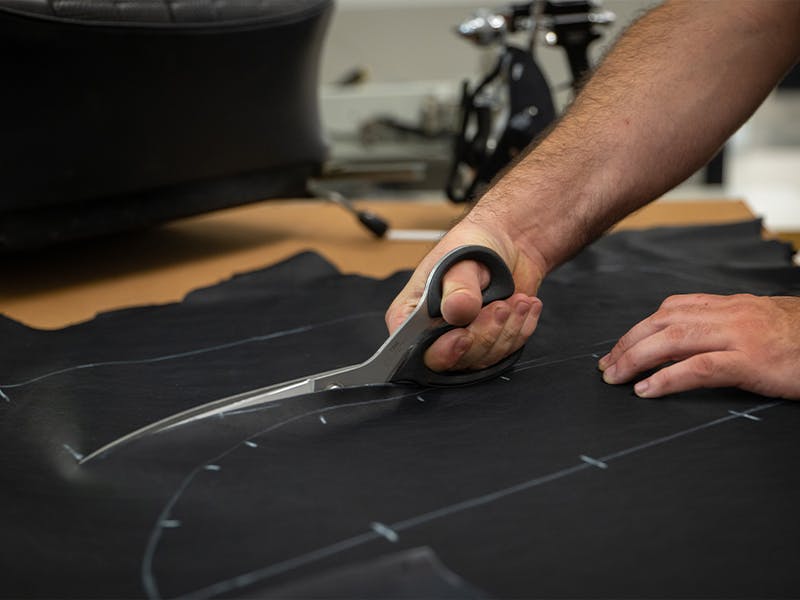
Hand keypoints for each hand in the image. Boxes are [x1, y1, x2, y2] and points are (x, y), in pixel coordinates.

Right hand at [385, 214, 545, 371]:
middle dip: (484, 334)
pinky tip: (524, 305)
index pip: (413, 348)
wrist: (509, 243)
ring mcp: (462, 342)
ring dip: (506, 329)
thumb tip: (457, 310)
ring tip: (517, 300)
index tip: (464, 335)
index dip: (440, 350)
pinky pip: (506, 353)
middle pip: (455, 359)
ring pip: (484, 359)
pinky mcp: (489, 345)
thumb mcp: (461, 260)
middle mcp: (433, 333)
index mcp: (412, 314)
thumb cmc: (473, 245)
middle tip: (500, 305)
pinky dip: (520, 328)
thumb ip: (458, 288)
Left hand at [598, 293, 799, 398]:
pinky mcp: (751, 361)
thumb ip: (727, 328)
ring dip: (635, 358)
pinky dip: (666, 379)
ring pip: (672, 340)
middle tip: (606, 365)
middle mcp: (729, 314)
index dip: (640, 326)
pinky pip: (698, 367)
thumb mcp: (761, 324)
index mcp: (731, 306)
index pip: (672, 308)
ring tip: (614, 376)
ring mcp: (740, 336)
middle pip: (662, 322)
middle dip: (628, 343)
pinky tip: (645, 390)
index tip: (620, 345)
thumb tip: (692, 343)